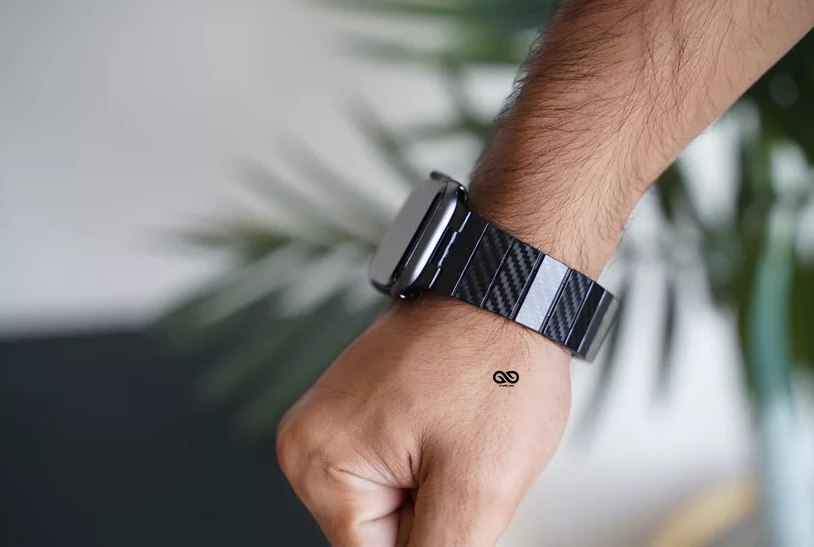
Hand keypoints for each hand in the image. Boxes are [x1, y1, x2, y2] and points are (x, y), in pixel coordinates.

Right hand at [277, 294, 571, 545]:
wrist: (507, 291)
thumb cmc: (495, 365)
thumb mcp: (478, 487)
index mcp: (318, 460)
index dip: (434, 546)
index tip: (460, 504)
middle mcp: (307, 439)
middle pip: (374, 536)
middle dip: (432, 520)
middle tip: (468, 467)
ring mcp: (329, 420)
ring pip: (385, 508)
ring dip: (432, 495)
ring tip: (462, 442)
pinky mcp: (355, 410)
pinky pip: (387, 473)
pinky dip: (427, 472)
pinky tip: (452, 434)